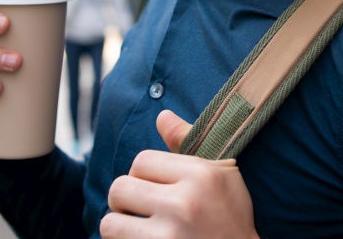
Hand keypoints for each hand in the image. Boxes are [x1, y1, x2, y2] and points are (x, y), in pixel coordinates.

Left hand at [100, 110, 257, 238]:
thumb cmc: (231, 217)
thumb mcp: (221, 175)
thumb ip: (187, 143)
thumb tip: (161, 115)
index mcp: (200, 176)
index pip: (141, 160)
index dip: (142, 174)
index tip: (153, 188)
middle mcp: (184, 204)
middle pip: (120, 188)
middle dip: (124, 200)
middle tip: (139, 209)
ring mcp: (169, 237)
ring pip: (110, 222)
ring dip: (120, 227)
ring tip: (137, 230)